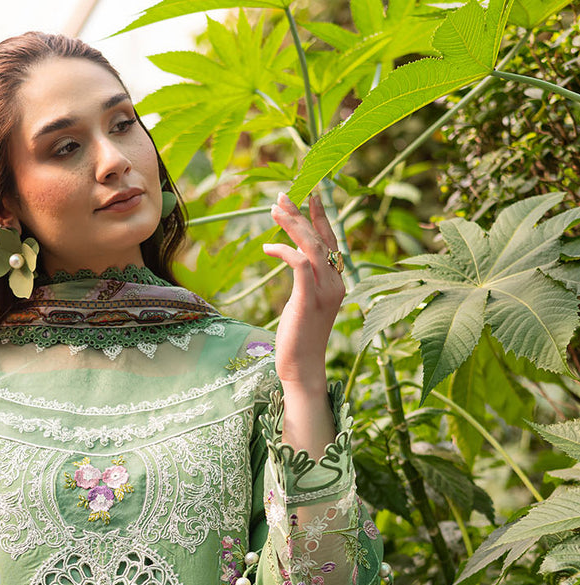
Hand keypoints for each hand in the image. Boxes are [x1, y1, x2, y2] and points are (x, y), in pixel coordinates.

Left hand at [263, 192, 344, 390]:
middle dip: (302, 214)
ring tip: (275, 207)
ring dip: (292, 224)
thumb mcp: (302, 302)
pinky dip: (284, 251)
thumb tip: (293, 253)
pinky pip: (299, 264)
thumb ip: (303, 278)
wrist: (303, 368)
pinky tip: (268, 247)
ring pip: (311, 246)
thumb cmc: (299, 339)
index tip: (310, 195)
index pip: (332, 242)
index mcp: (336, 283)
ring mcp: (325, 292)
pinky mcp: (309, 300)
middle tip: (283, 196)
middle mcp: (336, 283)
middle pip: (321, 238)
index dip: (321, 217)